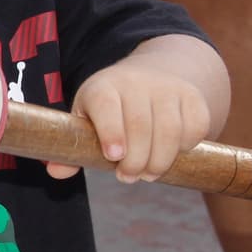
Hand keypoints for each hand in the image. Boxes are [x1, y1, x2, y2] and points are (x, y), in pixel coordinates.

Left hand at [45, 39, 222, 183]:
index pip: (106, 104)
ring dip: (161, 160)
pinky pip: (196, 127)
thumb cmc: (110, 109)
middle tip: (128, 177)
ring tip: (148, 173)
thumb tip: (56, 172)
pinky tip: (173, 153)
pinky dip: (187, 148)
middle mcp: (136, 82)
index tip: (114, 156)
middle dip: (136, 160)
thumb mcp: (87, 119)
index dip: (111, 131)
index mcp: (103, 87)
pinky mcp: (192, 96)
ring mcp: (167, 87)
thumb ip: (72, 148)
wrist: (152, 74)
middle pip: (140, 125)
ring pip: (171, 130)